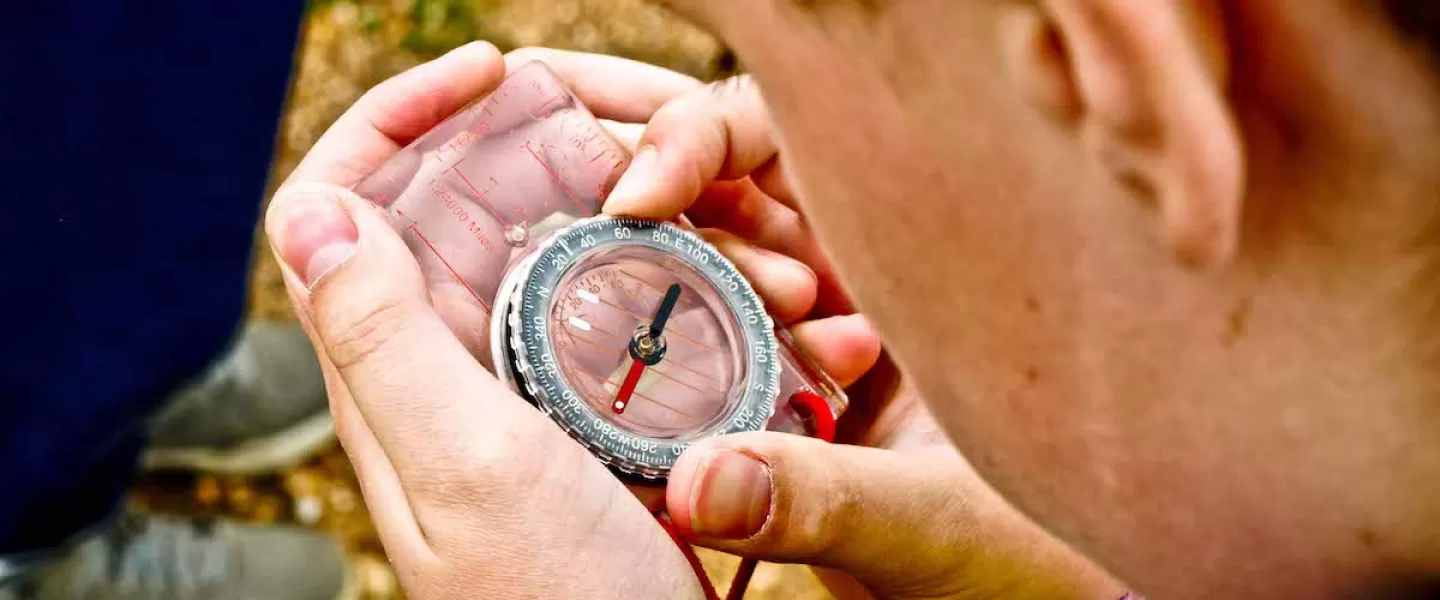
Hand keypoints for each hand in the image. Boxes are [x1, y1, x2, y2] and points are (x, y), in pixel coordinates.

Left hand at [264, 44, 882, 597]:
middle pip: (467, 203)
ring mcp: (528, 385)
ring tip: (727, 212)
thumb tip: (311, 206)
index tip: (489, 67)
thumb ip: (384, 342)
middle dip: (551, 148)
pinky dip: (680, 269)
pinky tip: (745, 275)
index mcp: (394, 367)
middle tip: (650, 138)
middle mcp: (451, 363)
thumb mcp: (468, 468)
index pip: (345, 202)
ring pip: (557, 247)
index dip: (398, 115)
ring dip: (638, 210)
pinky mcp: (597, 409)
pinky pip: (622, 305)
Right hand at [603, 75, 1126, 598]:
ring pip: (703, 284)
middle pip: (724, 200)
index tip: (642, 192)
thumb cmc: (1037, 560)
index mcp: (916, 242)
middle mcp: (858, 272)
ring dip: (696, 327)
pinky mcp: (778, 400)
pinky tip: (733, 457)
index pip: (787, 130)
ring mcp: (813, 335)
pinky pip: (703, 369)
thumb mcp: (940, 518)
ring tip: (773, 397)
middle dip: (689, 243)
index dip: (698, 136)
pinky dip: (689, 399)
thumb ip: (825, 498)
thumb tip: (695, 484)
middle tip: (700, 312)